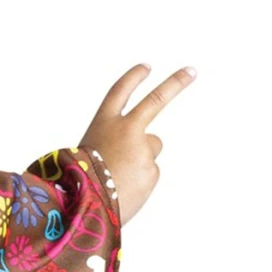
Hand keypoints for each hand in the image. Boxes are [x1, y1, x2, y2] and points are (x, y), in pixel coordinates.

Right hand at [81, 63, 196, 222]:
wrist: (83, 205)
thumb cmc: (81, 181)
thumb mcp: (90, 153)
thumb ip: (115, 146)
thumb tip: (143, 156)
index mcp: (103, 124)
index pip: (119, 92)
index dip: (133, 78)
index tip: (147, 67)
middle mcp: (126, 130)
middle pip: (155, 100)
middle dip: (175, 83)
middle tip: (191, 71)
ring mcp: (142, 149)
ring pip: (149, 150)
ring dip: (139, 162)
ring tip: (118, 178)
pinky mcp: (152, 170)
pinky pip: (149, 173)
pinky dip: (139, 182)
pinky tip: (124, 190)